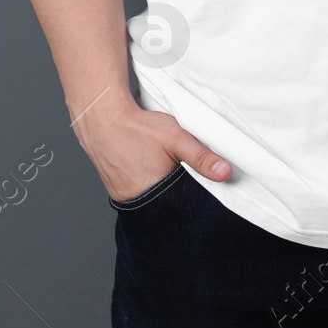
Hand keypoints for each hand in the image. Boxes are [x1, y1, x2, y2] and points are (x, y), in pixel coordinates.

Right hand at [70, 97, 231, 201]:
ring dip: (162, 192)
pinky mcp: (116, 190)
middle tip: (179, 174)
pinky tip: (149, 172)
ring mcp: (123, 197)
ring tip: (162, 171)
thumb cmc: (138, 127)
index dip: (193, 200)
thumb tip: (225, 172)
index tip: (200, 191)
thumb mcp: (176, 138)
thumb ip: (201, 156)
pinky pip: (138, 195)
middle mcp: (136, 201)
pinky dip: (147, 187)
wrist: (102, 118)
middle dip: (178, 197)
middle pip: (167, 207)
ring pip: (152, 201)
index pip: (182, 209)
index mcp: (154, 194)